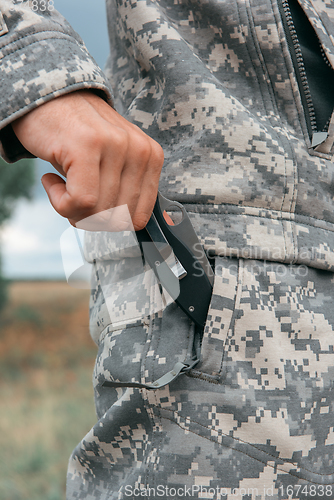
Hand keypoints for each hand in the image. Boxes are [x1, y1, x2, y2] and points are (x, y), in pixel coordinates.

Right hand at [12, 91, 163, 230]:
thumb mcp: (114, 163)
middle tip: (72, 194)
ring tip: (63, 182)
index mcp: (151, 156)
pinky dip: (59, 201)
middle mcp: (139, 150)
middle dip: (89, 218)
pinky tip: (51, 179)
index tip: (94, 205)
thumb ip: (129, 192)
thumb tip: (146, 224)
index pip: (140, 217)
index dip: (111, 222)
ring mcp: (116, 145)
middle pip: (118, 219)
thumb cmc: (78, 138)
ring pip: (99, 212)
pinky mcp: (87, 145)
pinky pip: (81, 201)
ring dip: (71, 209)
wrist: (46, 100)